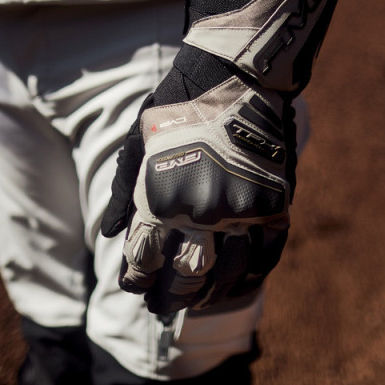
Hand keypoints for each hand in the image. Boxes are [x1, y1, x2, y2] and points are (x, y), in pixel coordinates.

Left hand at [101, 0, 339, 313]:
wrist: (235, 74)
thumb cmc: (177, 106)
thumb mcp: (136, 141)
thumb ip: (122, 190)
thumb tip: (109, 234)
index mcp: (161, 196)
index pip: (145, 260)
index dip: (138, 282)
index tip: (136, 290)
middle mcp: (201, 211)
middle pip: (184, 277)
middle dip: (170, 299)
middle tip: (163, 310)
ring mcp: (242, 209)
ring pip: (227, 274)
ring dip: (210, 296)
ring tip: (198, 304)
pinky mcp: (275, 202)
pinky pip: (266, 254)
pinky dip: (252, 276)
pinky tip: (239, 284)